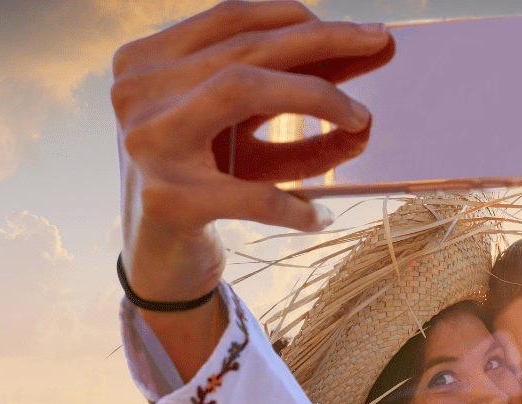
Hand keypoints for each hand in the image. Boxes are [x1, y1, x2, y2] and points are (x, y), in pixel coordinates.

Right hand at [113, 0, 390, 302]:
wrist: (158, 262)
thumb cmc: (207, 184)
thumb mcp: (240, 130)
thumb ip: (287, 88)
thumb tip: (365, 50)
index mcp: (149, 63)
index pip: (232, 19)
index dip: (299, 18)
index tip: (359, 29)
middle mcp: (140, 93)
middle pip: (247, 49)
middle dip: (325, 42)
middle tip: (381, 42)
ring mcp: (151, 144)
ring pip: (243, 90)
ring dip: (318, 98)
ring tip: (363, 122)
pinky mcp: (170, 201)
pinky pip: (255, 194)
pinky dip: (296, 206)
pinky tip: (320, 216)